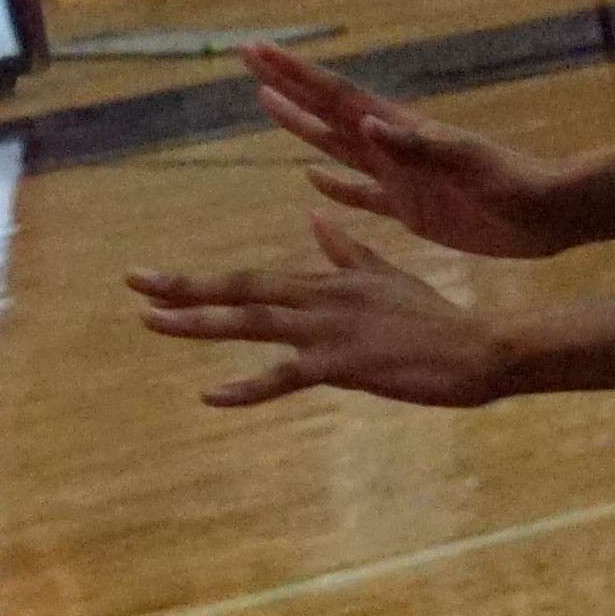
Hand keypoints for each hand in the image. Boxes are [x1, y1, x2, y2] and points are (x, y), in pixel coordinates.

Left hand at [132, 209, 509, 407]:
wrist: (481, 348)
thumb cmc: (435, 318)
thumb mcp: (387, 275)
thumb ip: (346, 251)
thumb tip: (315, 221)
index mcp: (326, 280)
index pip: (250, 277)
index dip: (200, 279)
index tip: (152, 276)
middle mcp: (320, 298)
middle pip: (241, 290)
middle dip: (184, 288)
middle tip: (133, 282)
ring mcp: (330, 330)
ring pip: (254, 324)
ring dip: (201, 324)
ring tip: (152, 322)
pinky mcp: (345, 364)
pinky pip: (286, 377)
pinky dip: (246, 387)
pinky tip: (210, 394)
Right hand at [249, 39, 569, 257]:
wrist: (552, 213)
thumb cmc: (518, 186)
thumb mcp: (470, 165)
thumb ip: (419, 147)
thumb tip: (365, 123)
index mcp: (403, 132)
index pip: (338, 97)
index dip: (296, 75)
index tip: (258, 50)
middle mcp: (394, 147)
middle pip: (328, 112)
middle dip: (289, 86)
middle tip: (250, 60)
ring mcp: (401, 176)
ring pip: (337, 147)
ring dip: (303, 126)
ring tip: (269, 103)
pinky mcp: (412, 209)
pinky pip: (362, 195)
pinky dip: (334, 188)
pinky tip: (313, 179)